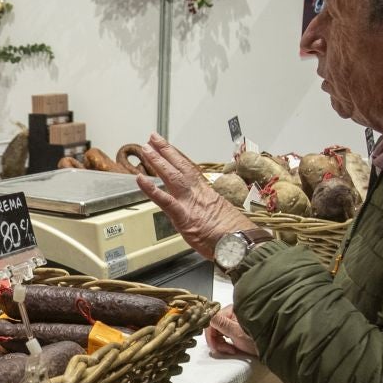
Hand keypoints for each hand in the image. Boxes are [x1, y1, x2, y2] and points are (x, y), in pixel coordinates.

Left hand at [133, 133, 258, 259]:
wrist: (242, 244)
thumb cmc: (235, 236)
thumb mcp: (222, 218)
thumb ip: (210, 212)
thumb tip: (207, 214)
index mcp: (207, 194)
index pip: (191, 170)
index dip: (179, 157)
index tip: (170, 147)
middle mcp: (198, 194)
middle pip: (181, 167)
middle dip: (166, 151)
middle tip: (153, 138)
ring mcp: (190, 204)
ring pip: (172, 177)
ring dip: (157, 161)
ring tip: (146, 148)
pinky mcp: (184, 217)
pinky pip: (164, 201)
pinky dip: (151, 189)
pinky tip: (140, 179)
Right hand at [205, 307, 259, 358]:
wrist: (274, 345)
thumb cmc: (257, 338)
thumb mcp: (237, 333)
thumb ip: (221, 324)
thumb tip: (209, 316)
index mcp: (231, 310)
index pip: (212, 321)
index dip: (211, 336)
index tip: (215, 348)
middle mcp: (232, 313)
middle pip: (215, 326)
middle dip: (217, 341)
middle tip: (225, 351)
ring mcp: (235, 320)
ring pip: (220, 331)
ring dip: (222, 343)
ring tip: (231, 350)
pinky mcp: (238, 328)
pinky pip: (226, 334)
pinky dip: (227, 342)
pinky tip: (233, 348)